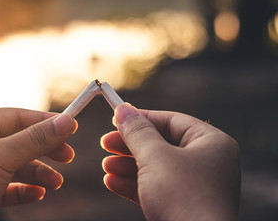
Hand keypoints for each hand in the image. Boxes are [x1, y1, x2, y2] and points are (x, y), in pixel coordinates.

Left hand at [0, 108, 76, 220]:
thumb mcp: (1, 156)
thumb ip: (36, 139)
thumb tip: (68, 122)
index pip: (19, 117)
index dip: (46, 122)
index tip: (71, 127)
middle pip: (21, 141)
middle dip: (45, 151)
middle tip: (68, 157)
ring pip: (17, 166)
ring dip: (38, 173)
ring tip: (56, 183)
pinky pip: (8, 186)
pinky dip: (24, 189)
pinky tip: (38, 193)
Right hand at [101, 103, 239, 220]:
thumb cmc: (183, 197)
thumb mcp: (156, 157)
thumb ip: (138, 132)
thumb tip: (123, 109)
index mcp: (210, 143)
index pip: (172, 120)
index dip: (142, 117)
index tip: (117, 117)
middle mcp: (205, 162)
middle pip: (161, 144)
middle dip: (130, 145)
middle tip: (105, 142)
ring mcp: (194, 186)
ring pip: (155, 168)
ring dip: (127, 166)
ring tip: (106, 165)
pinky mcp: (182, 206)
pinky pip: (155, 188)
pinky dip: (133, 184)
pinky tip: (111, 182)